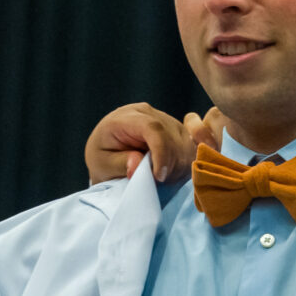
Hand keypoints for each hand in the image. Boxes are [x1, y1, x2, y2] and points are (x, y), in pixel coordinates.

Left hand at [84, 103, 222, 182]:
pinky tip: (174, 171)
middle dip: (170, 164)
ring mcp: (165, 119)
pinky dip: (188, 160)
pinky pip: (193, 143)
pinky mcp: (177, 129)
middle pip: (172, 136)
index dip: (161, 152)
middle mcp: (148, 113)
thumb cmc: (102, 159)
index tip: (160, 176)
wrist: (106, 154)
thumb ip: (119, 164)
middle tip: (158, 182)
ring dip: (179, 165)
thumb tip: (137, 164)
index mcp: (126, 117)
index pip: (153, 128)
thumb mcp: (101, 165)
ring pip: (185, 141)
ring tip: (162, 178)